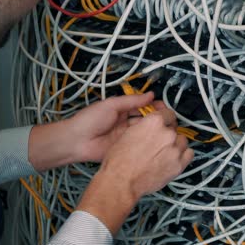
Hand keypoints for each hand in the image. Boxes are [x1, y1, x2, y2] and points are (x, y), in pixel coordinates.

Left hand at [27, 93, 158, 171]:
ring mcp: (126, 137)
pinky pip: (138, 147)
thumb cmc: (89, 120)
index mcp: (122, 111)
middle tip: (169, 120)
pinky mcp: (125, 150)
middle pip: (146, 120)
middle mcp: (125, 124)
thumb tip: (150, 95)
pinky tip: (156, 142)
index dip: (155, 107)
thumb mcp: (111, 105)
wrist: (76, 141)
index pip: (143, 107)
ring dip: (154, 132)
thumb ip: (131, 101)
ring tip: (165, 130)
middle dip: (158, 120)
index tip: (165, 108)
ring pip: (145, 133)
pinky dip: (147, 144)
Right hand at [77, 106, 192, 235]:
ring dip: (175, 144)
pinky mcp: (178, 165)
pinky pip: (189, 154)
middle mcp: (167, 134)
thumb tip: (151, 124)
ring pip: (182, 141)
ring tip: (164, 152)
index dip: (164, 119)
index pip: (168, 113)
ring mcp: (174, 150)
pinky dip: (183, 155)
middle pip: (175, 128)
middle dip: (167, 133)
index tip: (164, 122)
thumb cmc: (119, 160)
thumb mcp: (128, 133)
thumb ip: (144, 126)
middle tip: (158, 142)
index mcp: (154, 122)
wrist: (121, 181)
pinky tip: (173, 158)